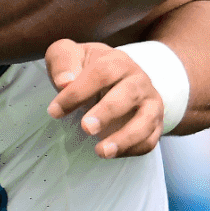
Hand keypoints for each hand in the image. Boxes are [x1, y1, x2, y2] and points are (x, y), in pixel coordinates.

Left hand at [46, 39, 165, 157]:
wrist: (114, 78)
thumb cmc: (85, 68)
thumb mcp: (68, 56)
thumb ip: (62, 62)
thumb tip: (64, 81)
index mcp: (117, 61)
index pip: (102, 72)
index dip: (78, 92)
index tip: (55, 111)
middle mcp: (138, 80)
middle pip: (128, 94)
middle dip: (107, 112)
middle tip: (85, 128)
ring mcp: (150, 102)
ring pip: (146, 119)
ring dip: (126, 137)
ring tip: (102, 152)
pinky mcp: (154, 124)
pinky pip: (150, 139)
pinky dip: (134, 149)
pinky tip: (112, 154)